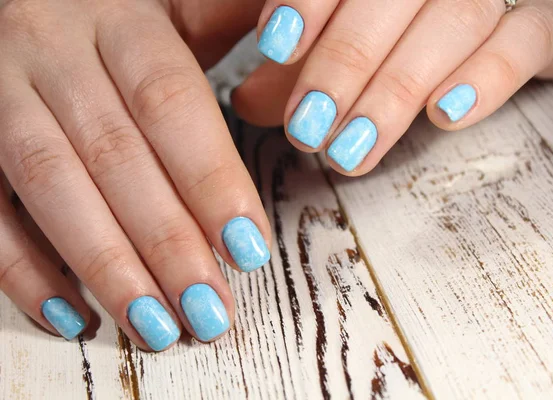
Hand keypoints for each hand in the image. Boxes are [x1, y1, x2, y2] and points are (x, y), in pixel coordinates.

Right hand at [0, 0, 267, 350]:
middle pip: (115, 155)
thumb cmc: (119, 9)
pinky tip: (71, 313)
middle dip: (166, 241)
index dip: (211, 180)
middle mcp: (54, 49)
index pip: (171, 103)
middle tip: (209, 308)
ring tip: (155, 324)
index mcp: (122, 16)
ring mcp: (2, 91)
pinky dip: (23, 268)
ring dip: (105, 265)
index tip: (247, 248)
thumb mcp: (176, 2)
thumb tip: (292, 45)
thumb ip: (223, 22)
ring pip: (50, 184)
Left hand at [233, 0, 552, 174]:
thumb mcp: (348, 41)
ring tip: (350, 150)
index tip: (275, 45)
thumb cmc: (415, 28)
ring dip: (395, 91)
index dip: (309, 3)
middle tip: (307, 129)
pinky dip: (483, 78)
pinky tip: (443, 117)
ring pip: (450, 24)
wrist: (518, 15)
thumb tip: (248, 102)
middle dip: (343, 66)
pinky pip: (526, 41)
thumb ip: (299, 65)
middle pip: (390, 0)